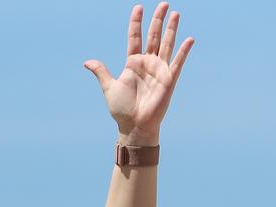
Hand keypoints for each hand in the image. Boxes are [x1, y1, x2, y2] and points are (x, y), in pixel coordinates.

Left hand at [85, 4, 194, 143]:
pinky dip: (183, 51)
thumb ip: (101, 71)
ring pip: (167, 44)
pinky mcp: (169, 79)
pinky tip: (189, 39)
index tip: (138, 7)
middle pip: (154, 35)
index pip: (135, 37)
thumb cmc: (122, 109)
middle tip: (163, 3)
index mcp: (133, 62)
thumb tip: (87, 62)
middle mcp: (147, 63)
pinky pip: (178, 62)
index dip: (136, 22)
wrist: (134, 126)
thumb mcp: (109, 87)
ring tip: (175, 13)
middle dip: (158, 19)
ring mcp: (159, 70)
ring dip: (171, 29)